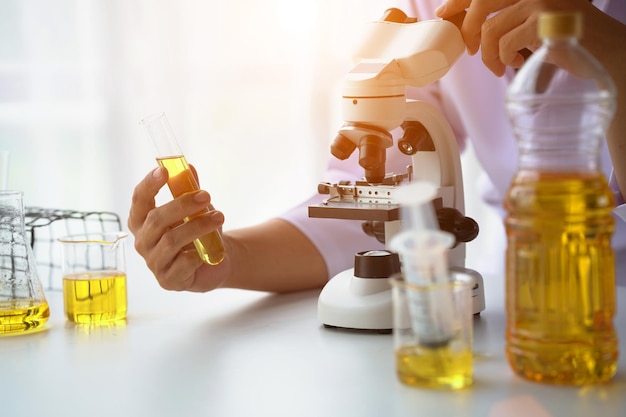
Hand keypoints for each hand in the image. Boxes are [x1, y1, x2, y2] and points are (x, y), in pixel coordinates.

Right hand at [127, 166, 231, 291]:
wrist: (214, 261)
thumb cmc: (198, 231)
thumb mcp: (195, 208)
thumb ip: (189, 189)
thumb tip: (189, 167)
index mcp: (142, 221)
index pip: (139, 200)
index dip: (149, 185)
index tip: (164, 171)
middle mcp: (143, 241)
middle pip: (156, 220)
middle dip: (182, 205)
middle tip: (206, 196)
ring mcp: (154, 262)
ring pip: (171, 240)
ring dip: (198, 227)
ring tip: (219, 217)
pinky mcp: (169, 280)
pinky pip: (183, 263)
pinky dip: (198, 254)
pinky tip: (209, 249)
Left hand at [435, 0, 597, 75]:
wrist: (604, 54)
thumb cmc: (565, 40)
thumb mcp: (533, 23)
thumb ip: (507, 18)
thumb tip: (465, 25)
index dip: (460, 0)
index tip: (443, 13)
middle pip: (482, 3)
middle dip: (468, 30)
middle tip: (470, 50)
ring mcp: (541, 1)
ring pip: (490, 30)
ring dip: (489, 55)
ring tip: (500, 66)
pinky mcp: (543, 22)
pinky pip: (504, 45)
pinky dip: (503, 60)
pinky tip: (515, 64)